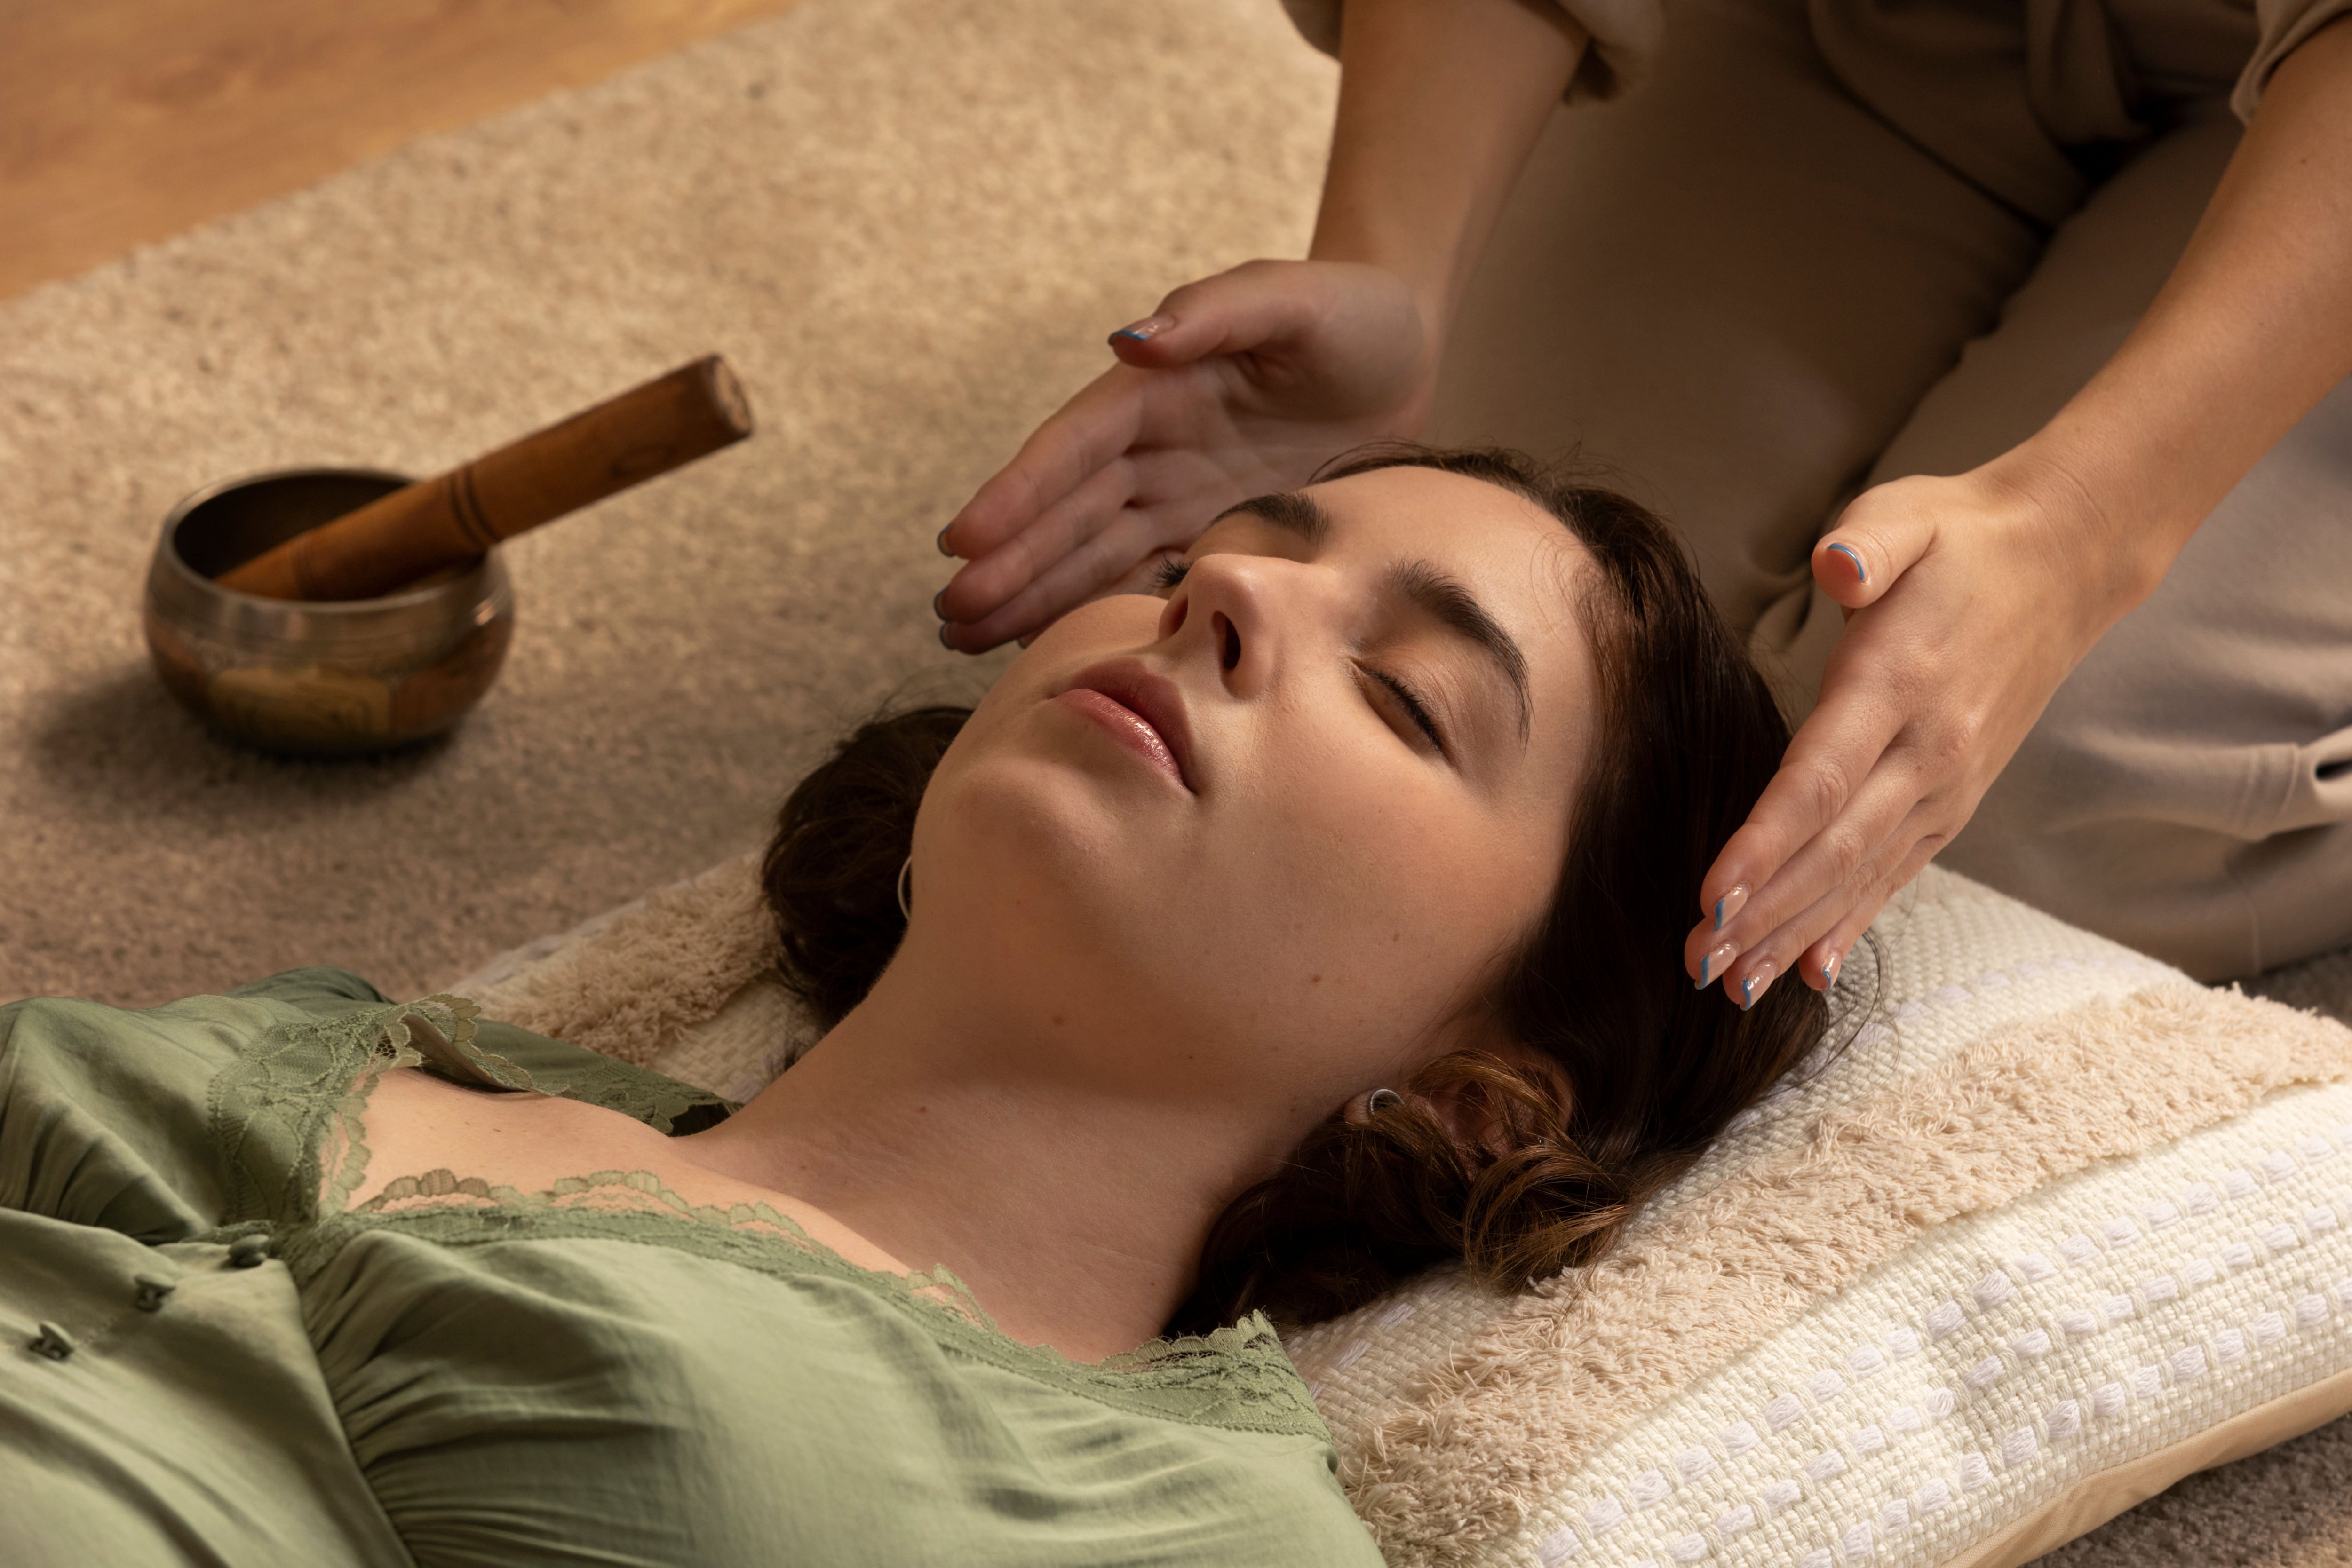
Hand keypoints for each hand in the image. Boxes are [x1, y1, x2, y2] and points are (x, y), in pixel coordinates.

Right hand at [934, 259, 1435, 650]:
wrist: (1406, 354)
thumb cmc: (1353, 315)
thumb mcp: (1293, 299)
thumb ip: (1215, 312)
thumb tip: (1130, 344)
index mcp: (1157, 388)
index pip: (1072, 448)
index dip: (1017, 494)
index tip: (963, 541)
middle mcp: (1154, 446)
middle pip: (1068, 512)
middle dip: (1009, 563)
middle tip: (950, 615)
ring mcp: (1179, 494)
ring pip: (1092, 554)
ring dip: (1032, 596)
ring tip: (965, 640)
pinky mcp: (1215, 531)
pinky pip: (1149, 579)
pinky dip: (1103, 612)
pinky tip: (1054, 651)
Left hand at [1684, 462, 2161, 1006]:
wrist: (2063, 562)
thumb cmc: (1960, 537)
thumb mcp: (1908, 512)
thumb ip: (1868, 540)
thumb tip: (1838, 565)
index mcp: (1899, 683)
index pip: (1820, 779)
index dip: (1765, 843)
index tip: (1712, 896)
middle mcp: (1927, 749)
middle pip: (1833, 848)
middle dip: (1763, 913)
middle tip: (1696, 963)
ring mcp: (1945, 784)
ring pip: (1861, 875)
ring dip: (1795, 933)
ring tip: (1733, 987)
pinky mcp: (1952, 799)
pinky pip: (1897, 874)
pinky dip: (1850, 923)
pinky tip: (1810, 970)